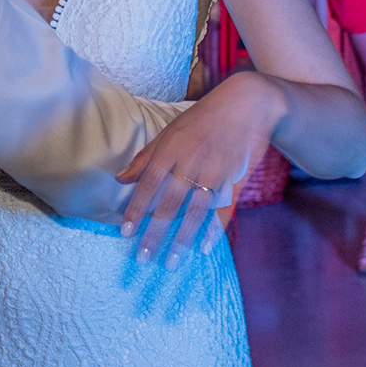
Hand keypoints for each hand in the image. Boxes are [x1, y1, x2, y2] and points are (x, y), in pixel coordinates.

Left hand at [116, 72, 285, 267]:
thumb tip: (119, 179)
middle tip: (144, 257)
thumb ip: (145, 157)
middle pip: (169, 203)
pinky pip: (223, 209)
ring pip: (194, 211)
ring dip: (182, 239)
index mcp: (170, 149)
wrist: (246, 104)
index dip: (135, 209)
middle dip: (155, 233)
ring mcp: (214, 172)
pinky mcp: (234, 178)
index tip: (125, 233)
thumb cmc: (201, 118)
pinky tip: (204, 248)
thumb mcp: (168, 131)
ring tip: (171, 261)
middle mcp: (190, 162)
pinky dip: (214, 229)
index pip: (148, 185)